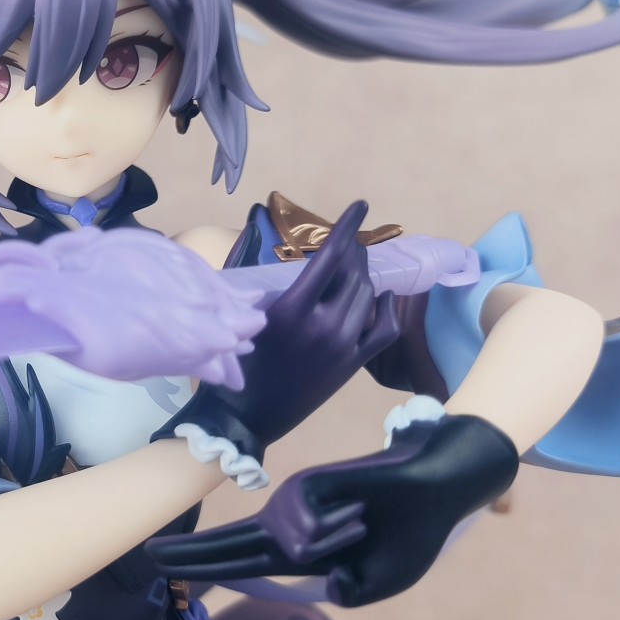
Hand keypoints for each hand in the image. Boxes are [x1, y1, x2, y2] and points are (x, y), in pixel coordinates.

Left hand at [147, 413, 518, 605]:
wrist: (439, 484)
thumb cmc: (410, 530)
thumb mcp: (377, 582)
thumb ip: (347, 590)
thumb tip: (322, 581)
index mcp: (301, 551)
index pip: (241, 563)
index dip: (206, 567)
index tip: (166, 569)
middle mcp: (291, 526)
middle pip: (230, 546)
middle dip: (189, 554)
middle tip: (146, 556)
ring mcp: (296, 503)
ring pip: (277, 542)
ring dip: (300, 547)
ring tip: (329, 530)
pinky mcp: (308, 482)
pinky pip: (302, 521)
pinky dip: (327, 528)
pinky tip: (355, 514)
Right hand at [153, 200, 400, 463]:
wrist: (245, 415)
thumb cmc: (235, 362)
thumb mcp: (248, 316)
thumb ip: (273, 285)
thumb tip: (292, 252)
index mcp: (292, 309)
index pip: (331, 256)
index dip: (348, 226)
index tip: (360, 204)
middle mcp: (323, 325)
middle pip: (352, 273)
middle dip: (353, 249)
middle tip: (349, 239)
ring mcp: (342, 346)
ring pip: (366, 297)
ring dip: (363, 274)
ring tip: (355, 264)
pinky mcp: (352, 365)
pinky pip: (382, 331)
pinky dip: (384, 309)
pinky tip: (380, 296)